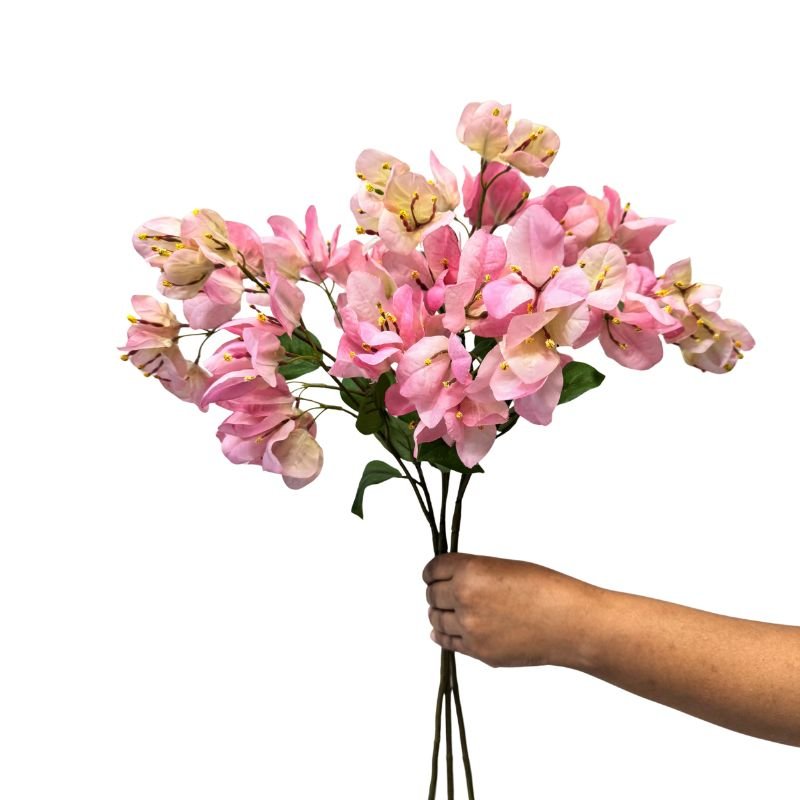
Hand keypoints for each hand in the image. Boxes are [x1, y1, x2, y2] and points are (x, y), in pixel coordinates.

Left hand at [423, 552, 599, 668]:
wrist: (570, 623)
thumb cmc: (545, 589)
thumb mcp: (503, 567)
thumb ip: (473, 573)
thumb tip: (450, 581)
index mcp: (470, 571)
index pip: (434, 569)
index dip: (433, 571)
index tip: (432, 574)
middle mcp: (464, 598)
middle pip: (432, 595)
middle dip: (437, 592)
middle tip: (443, 592)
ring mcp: (470, 628)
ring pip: (436, 620)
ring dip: (439, 614)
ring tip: (446, 611)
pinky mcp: (478, 651)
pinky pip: (448, 642)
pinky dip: (443, 635)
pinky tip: (443, 631)